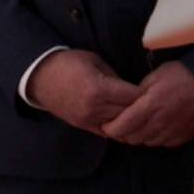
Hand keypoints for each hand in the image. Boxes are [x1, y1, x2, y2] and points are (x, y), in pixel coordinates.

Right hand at [24, 49, 142, 137]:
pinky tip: (127, 123)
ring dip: (131, 120)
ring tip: (142, 114)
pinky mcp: (83, 126)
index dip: (146, 93)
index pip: (132, 97)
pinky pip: (107, 132)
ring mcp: (88, 120)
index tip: (154, 90)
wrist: (40, 76)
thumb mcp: (94, 60)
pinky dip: (118, 128)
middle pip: (129, 113)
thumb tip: (131, 87)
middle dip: (142, 108)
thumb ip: (114, 76)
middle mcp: (95, 108)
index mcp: (99, 89)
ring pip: (120, 126)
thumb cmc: (68, 63)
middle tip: (153, 103)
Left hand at [101, 60, 193, 146]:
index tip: (105, 124)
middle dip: (121, 133)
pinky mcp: (180, 137)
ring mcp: (171, 132)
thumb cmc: (181, 77)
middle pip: (131, 137)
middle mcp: (159, 122)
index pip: (123, 125)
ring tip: (135, 126)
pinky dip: (152, 137)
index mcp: (150, 105)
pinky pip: (160, 143)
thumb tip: (123, 104)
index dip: (110, 128)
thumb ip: (137, 92)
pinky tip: (153, 127)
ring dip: (136, 136)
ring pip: (144, 142)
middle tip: (118, 125)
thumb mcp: (155, 76)